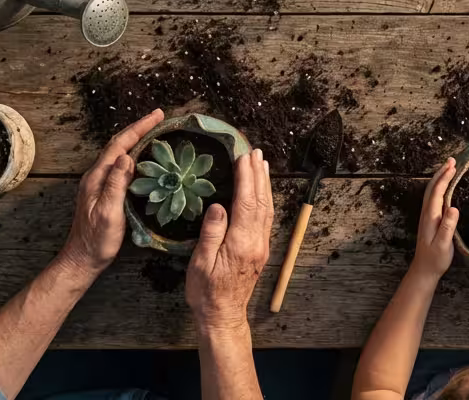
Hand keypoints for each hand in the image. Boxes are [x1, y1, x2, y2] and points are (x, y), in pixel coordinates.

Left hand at [59, 109, 164, 275]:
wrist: (83, 258)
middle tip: (159, 118)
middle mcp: (97, 176)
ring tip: (155, 132)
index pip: (120, 145)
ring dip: (137, 140)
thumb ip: (115, 183)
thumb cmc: (96, 239)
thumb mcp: (108, 211)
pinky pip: (121, 166)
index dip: (139, 128)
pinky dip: (135, 155)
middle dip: (139, 129)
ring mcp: (100, 183)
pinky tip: (145, 159)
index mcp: (97, 177)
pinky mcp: (105, 191)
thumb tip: (127, 156)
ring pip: (120, 154)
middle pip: (119, 145)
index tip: (157, 115)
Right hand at [186, 149, 273, 333]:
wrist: (223, 316)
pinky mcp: (260, 249)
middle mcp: (256, 241)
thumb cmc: (206, 292)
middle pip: (260, 201)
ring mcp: (261, 245)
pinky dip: (265, 199)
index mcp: (240, 242)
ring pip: (267, 208)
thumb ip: (211, 233)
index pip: (246, 203)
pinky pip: (266, 218)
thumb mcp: (201, 263)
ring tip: (262, 164)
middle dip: (258, 175)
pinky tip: (262, 191)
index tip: (244, 157)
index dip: (246, 178)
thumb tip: (219, 206)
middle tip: (255, 152)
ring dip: (264, 184)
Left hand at [409, 158, 459, 279]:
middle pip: (432, 188)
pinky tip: (445, 186)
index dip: (445, 178)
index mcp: (431, 216)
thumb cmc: (435, 258)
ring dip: (440, 178)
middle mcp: (427, 213)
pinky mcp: (430, 219)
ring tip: (449, 167)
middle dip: (441, 172)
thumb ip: (448, 226)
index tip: (453, 166)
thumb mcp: (444, 244)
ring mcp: (427, 215)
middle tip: (452, 159)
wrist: (424, 269)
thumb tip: (453, 207)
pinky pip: (434, 197)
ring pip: (432, 191)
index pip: (437, 192)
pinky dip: (439, 187)